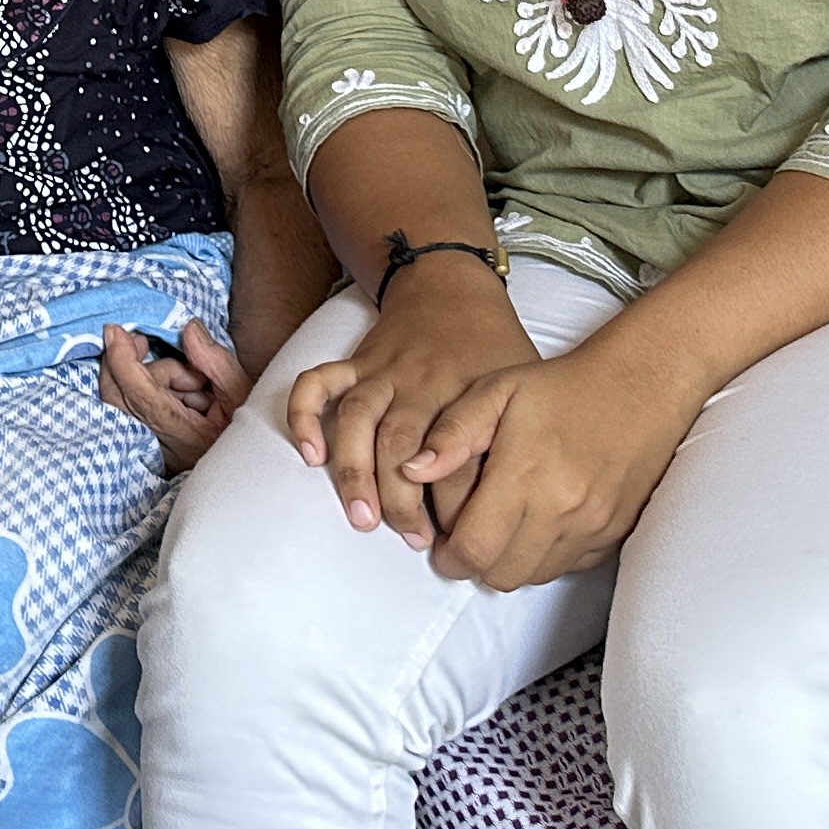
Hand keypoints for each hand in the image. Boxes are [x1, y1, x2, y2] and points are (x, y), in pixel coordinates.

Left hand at [99, 320, 249, 470]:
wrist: (246, 466)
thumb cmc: (248, 432)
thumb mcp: (241, 394)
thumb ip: (215, 362)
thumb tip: (189, 330)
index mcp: (182, 434)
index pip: (140, 395)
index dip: (122, 360)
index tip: (115, 331)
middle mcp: (157, 444)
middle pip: (117, 396)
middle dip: (129, 363)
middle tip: (144, 343)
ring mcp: (147, 446)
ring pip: (124, 398)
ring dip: (152, 380)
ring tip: (193, 388)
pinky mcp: (143, 443)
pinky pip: (129, 407)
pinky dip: (149, 391)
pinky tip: (180, 397)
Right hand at [284, 256, 543, 542]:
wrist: (451, 286)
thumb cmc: (492, 346)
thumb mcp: (523, 386)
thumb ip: (514, 437)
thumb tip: (514, 506)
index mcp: (469, 395)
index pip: (460, 459)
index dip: (457, 505)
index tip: (457, 542)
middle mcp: (423, 384)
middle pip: (404, 446)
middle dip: (403, 499)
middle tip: (412, 539)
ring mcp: (383, 372)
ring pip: (359, 421)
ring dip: (355, 471)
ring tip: (361, 516)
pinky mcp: (355, 363)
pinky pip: (319, 383)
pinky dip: (305, 415)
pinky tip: (309, 455)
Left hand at [399, 338, 709, 592]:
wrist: (638, 387)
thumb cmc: (561, 388)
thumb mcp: (495, 391)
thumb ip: (451, 434)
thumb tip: (411, 470)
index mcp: (525, 475)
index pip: (474, 550)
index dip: (447, 556)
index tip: (441, 543)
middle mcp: (562, 509)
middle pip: (501, 574)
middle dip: (474, 563)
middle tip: (465, 537)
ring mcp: (593, 526)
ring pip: (534, 576)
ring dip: (508, 562)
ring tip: (499, 527)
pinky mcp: (614, 532)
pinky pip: (567, 567)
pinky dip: (544, 556)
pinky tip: (535, 523)